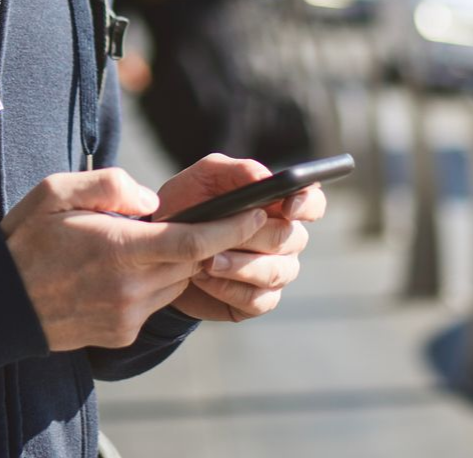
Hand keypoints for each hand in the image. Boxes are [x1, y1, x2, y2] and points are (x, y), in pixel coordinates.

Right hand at [0, 167, 267, 350]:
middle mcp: (129, 288)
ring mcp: (126, 316)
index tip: (259, 211)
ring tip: (166, 236)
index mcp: (118, 249)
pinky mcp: (120, 333)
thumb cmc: (27, 238)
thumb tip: (151, 201)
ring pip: (177, 282)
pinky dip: (156, 281)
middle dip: (214, 240)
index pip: (194, 242)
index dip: (233, 228)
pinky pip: (154, 302)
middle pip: (194, 262)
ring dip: (181, 260)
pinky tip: (133, 265)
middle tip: (226, 215)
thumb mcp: (58, 190)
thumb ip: (111, 185)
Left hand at [155, 153, 325, 322]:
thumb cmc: (187, 205)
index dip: (307, 204)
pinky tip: (205, 278)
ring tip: (206, 260)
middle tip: (220, 234)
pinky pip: (257, 300)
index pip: (313, 203)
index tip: (288, 205)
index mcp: (279, 205)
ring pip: (276, 271)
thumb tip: (266, 178)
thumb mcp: (204, 177)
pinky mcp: (258, 301)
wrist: (160, 249)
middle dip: (254, 235)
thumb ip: (237, 171)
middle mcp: (286, 239)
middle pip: (291, 238)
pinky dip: (229, 288)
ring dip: (239, 265)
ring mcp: (275, 272)